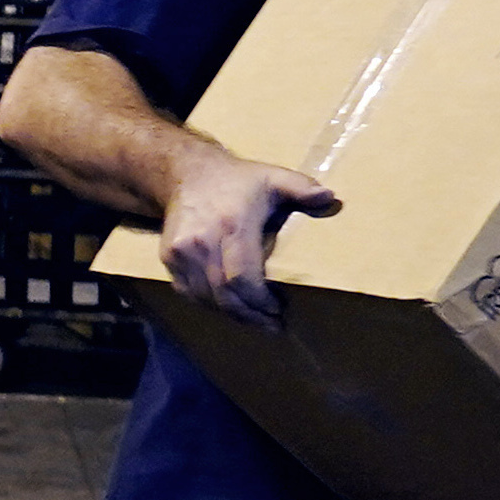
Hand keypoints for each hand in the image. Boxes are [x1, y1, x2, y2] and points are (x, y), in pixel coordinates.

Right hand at [156, 145, 343, 325]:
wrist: (189, 174)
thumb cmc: (239, 181)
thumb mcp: (274, 178)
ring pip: (206, 297)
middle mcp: (202, 242)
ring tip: (255, 319)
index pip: (242, 278)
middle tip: (272, 325)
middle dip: (249, 315)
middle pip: (224, 295)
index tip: (278, 310)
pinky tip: (230, 305)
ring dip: (231, 313)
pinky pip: (190, 292)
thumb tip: (330, 199)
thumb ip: (302, 188)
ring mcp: (181, 252)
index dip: (259, 301)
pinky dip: (211, 303)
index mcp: (232, 225)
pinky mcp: (169, 259)